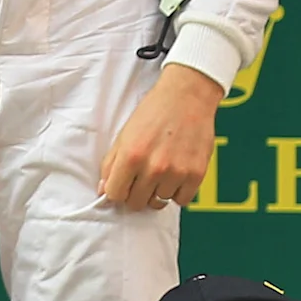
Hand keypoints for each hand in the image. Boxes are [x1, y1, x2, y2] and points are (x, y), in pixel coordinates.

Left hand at [101, 64, 224, 209]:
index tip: (123, 184)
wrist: (188, 97)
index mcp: (131, 156)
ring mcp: (177, 172)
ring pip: (159, 202)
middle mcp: (154, 167)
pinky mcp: (196, 174)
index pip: (115, 195)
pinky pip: (182, 200)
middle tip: (142, 178)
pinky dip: (178, 192)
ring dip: (158, 191)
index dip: (117, 190)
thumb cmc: (154, 113)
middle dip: (136, 193)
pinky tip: (176, 176)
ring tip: (162, 171)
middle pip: (136, 203)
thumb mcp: (124, 134)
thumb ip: (111, 164)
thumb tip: (104, 190)